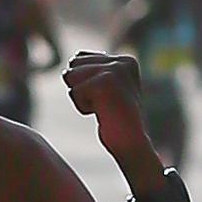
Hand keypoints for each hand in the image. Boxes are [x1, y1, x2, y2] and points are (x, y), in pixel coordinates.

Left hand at [63, 51, 157, 172]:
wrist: (130, 143)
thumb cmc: (116, 119)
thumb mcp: (108, 88)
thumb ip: (94, 69)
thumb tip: (74, 57)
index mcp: (125, 60)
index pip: (80, 58)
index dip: (85, 82)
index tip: (107, 98)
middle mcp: (122, 61)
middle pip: (73, 65)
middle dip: (81, 88)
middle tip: (104, 104)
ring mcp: (115, 70)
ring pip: (71, 76)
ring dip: (81, 97)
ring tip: (104, 107)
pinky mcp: (105, 82)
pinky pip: (74, 92)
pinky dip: (83, 107)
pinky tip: (103, 113)